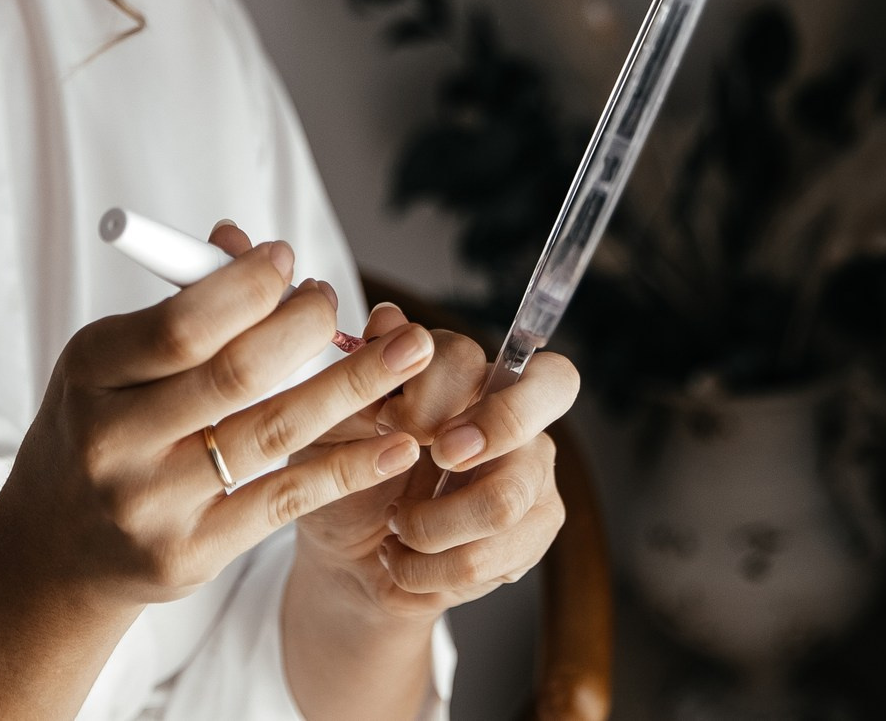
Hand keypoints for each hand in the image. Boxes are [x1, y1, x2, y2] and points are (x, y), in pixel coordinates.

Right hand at [0, 239, 440, 720]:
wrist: (54, 548)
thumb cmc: (101, 427)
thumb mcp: (111, 361)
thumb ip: (180, 312)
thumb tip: (252, 248)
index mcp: (91, 373)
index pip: (182, 325)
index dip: (249, 287)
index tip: (290, 262)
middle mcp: (115, 442)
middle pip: (237, 374)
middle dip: (309, 328)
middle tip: (342, 305)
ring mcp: (153, 505)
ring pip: (273, 435)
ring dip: (354, 388)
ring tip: (412, 353)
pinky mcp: (190, 555)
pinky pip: (286, 501)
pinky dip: (348, 467)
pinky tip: (397, 443)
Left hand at [297, 301, 575, 620]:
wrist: (346, 557)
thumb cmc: (342, 478)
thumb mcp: (331, 427)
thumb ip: (362, 375)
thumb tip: (388, 318)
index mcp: (457, 371)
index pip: (472, 353)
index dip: (436, 385)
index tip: (390, 421)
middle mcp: (509, 407)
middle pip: (554, 384)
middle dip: (498, 423)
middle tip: (442, 457)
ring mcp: (532, 466)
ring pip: (506, 496)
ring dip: (431, 526)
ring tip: (396, 529)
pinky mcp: (537, 526)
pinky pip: (496, 555)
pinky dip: (433, 568)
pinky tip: (408, 561)